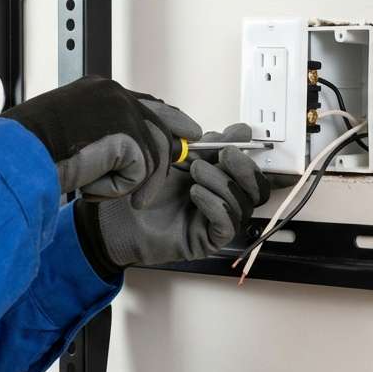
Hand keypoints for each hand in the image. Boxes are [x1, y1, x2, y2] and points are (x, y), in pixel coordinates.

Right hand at [1, 76, 200, 207]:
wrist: (18, 155)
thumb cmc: (31, 150)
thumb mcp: (71, 134)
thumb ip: (101, 134)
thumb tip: (130, 150)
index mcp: (98, 89)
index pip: (145, 103)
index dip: (165, 121)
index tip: (184, 130)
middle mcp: (113, 93)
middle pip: (161, 122)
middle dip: (172, 147)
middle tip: (186, 154)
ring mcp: (122, 111)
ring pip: (152, 153)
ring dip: (133, 182)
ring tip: (108, 195)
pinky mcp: (127, 133)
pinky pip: (141, 172)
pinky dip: (117, 188)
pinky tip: (91, 187)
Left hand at [73, 123, 273, 271]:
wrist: (115, 214)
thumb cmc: (141, 185)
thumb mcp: (174, 153)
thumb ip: (207, 142)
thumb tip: (241, 131)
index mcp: (219, 179)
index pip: (252, 172)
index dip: (254, 156)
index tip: (244, 137)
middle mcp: (222, 201)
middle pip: (257, 190)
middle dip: (244, 168)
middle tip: (223, 154)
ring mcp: (215, 222)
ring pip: (243, 205)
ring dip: (222, 183)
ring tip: (195, 172)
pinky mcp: (206, 241)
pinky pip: (227, 225)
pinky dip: (216, 205)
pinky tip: (196, 194)